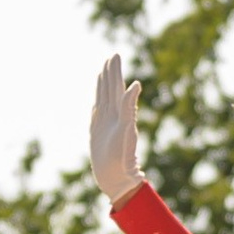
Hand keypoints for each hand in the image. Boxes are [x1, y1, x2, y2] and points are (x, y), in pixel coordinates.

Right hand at [90, 53, 143, 205]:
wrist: (115, 177)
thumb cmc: (121, 157)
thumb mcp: (126, 129)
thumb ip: (129, 106)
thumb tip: (136, 84)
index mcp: (121, 112)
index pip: (118, 87)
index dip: (116, 72)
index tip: (115, 56)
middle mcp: (114, 116)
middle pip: (111, 89)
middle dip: (111, 73)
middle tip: (112, 56)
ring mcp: (105, 123)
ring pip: (104, 98)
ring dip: (104, 85)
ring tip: (103, 71)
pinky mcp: (98, 132)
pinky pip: (98, 112)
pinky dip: (98, 101)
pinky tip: (98, 97)